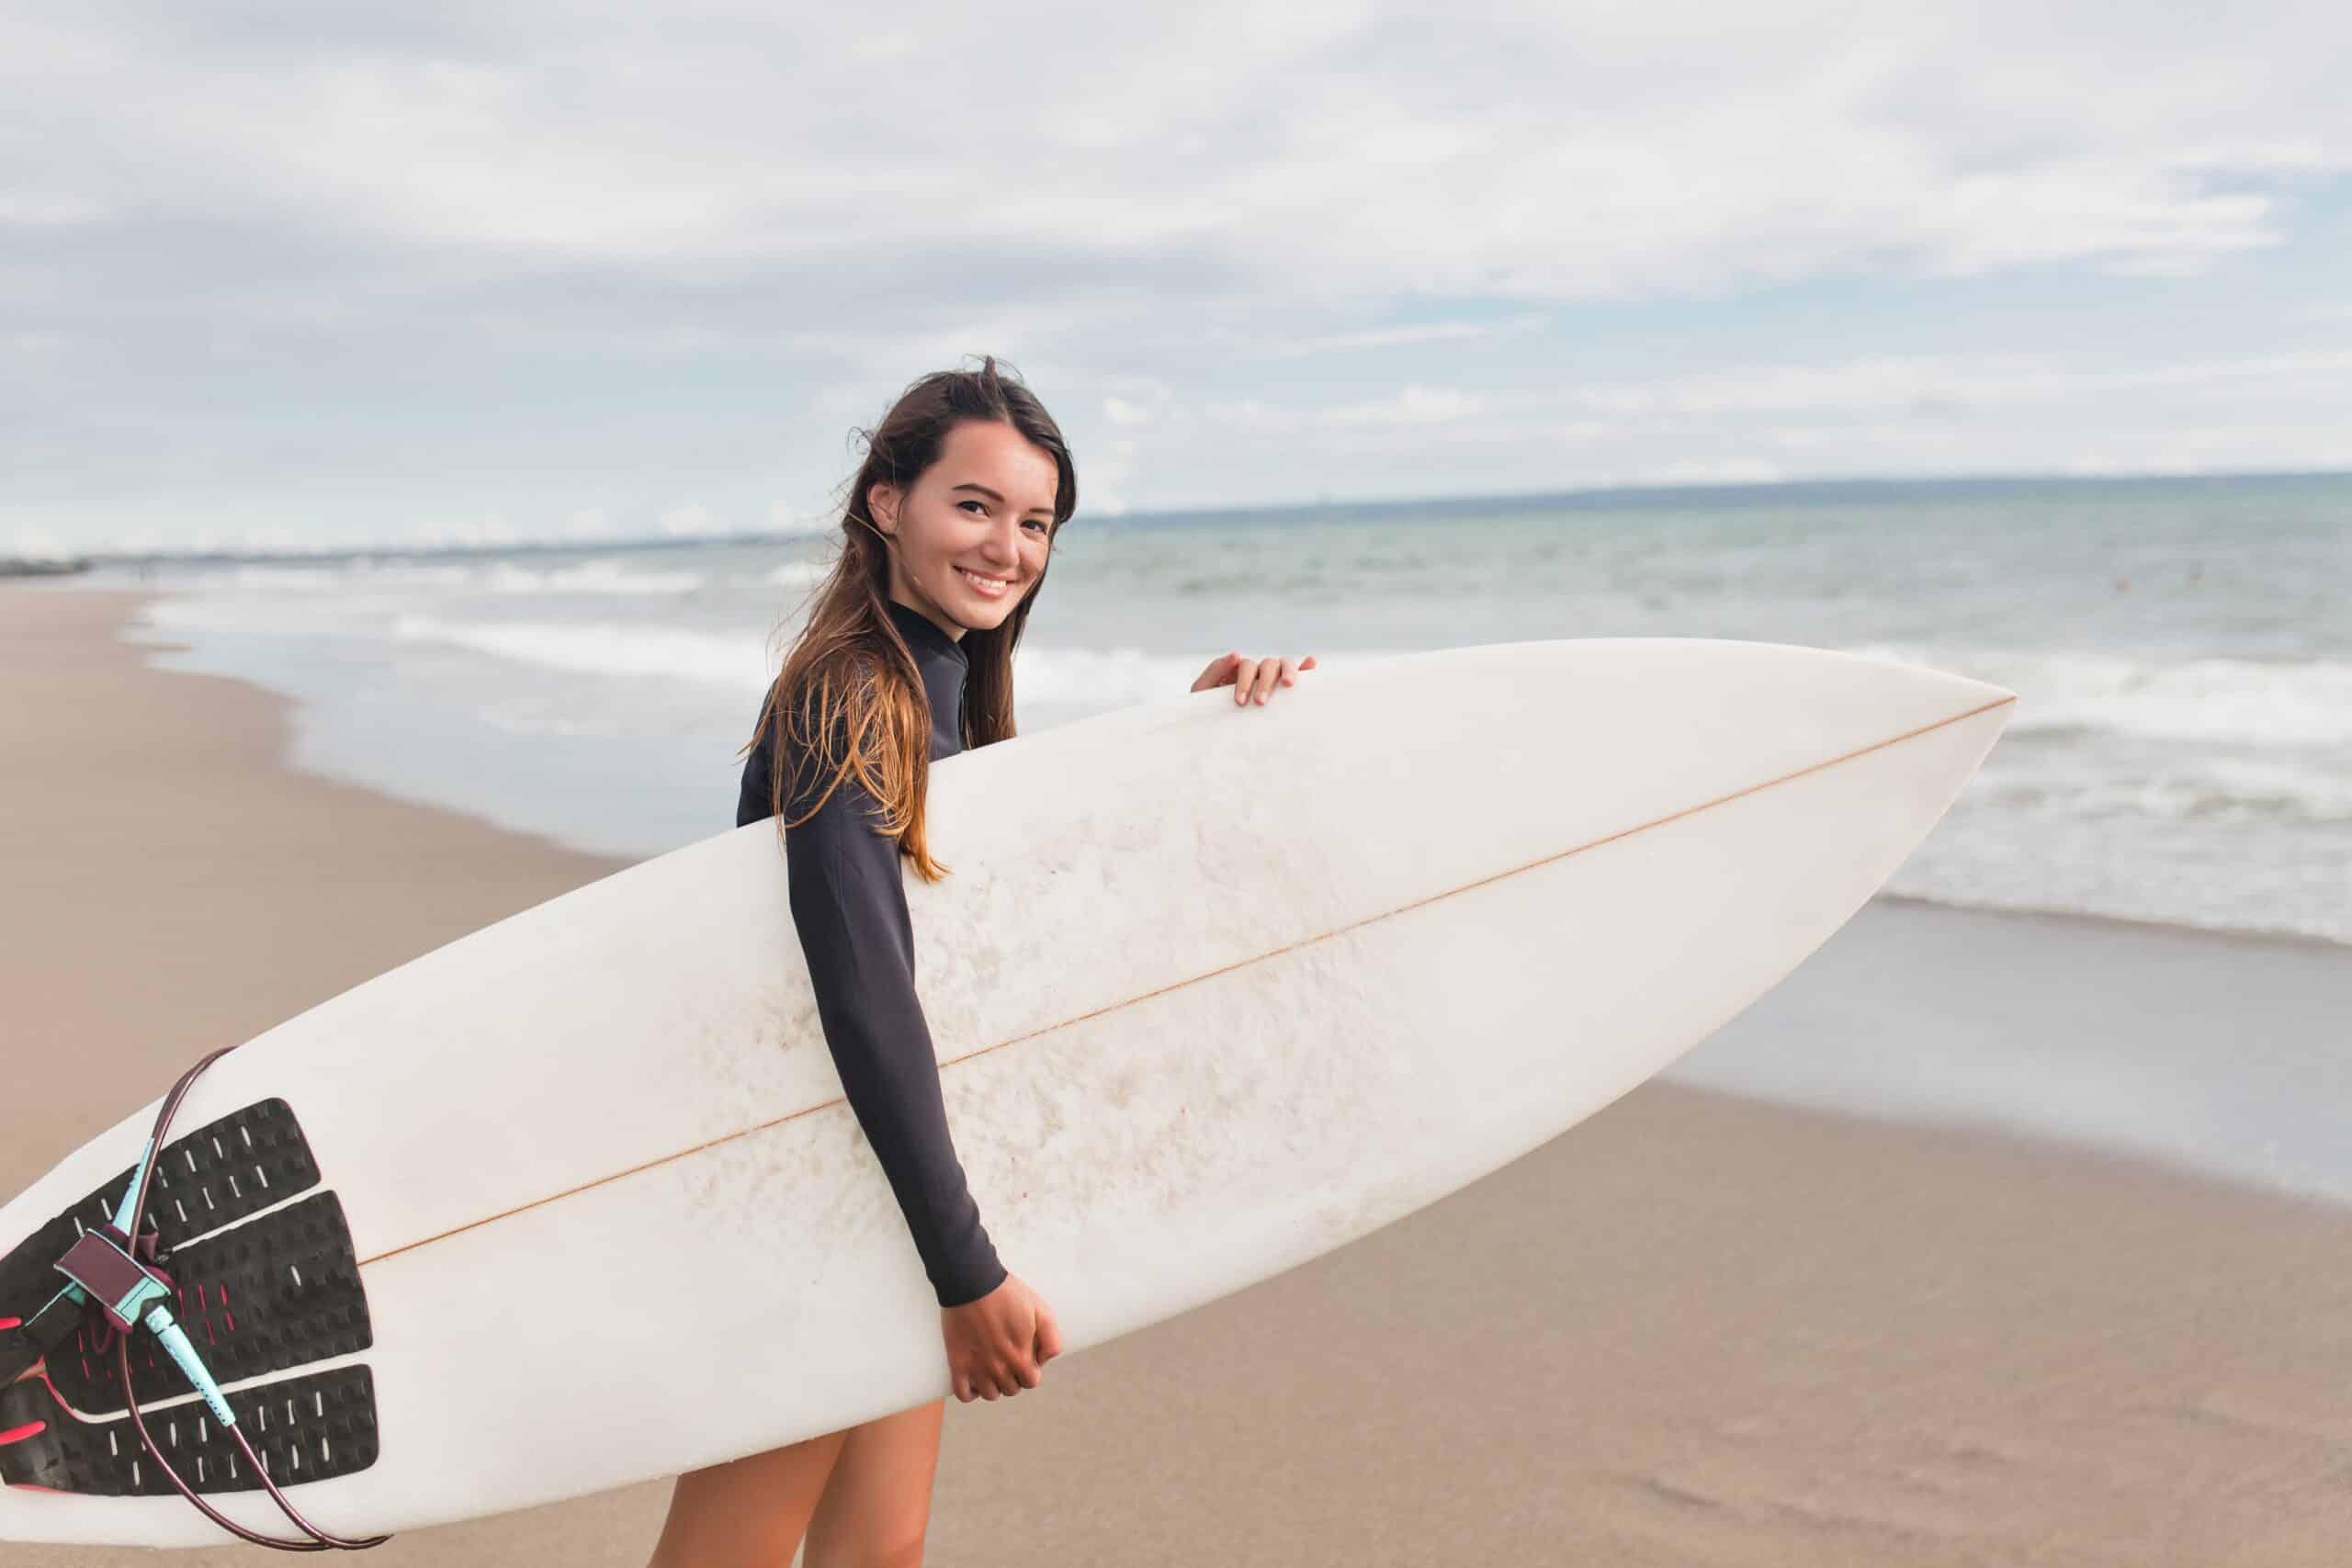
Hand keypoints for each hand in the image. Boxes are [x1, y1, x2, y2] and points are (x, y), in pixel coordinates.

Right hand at [941, 1272, 1061, 1401]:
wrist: (971, 1282)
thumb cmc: (1008, 1293)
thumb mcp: (1041, 1310)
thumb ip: (1051, 1340)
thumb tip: (1042, 1361)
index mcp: (1020, 1355)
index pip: (1031, 1381)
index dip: (1030, 1370)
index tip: (1024, 1356)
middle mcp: (999, 1367)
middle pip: (1011, 1389)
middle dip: (1014, 1377)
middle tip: (1008, 1358)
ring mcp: (977, 1367)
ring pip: (990, 1395)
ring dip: (994, 1385)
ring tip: (992, 1368)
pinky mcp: (957, 1363)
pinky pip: (964, 1394)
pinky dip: (971, 1392)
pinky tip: (975, 1379)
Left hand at [1191, 650, 1317, 704]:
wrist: (1213, 737)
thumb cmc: (1206, 713)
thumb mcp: (1202, 691)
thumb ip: (1214, 671)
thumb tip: (1236, 653)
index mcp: (1238, 671)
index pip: (1247, 666)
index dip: (1245, 680)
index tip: (1240, 702)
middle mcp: (1258, 673)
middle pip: (1267, 665)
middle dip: (1265, 681)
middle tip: (1260, 702)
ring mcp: (1272, 681)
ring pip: (1283, 666)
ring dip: (1287, 671)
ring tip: (1288, 684)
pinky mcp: (1285, 693)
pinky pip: (1298, 674)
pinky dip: (1305, 667)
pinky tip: (1311, 663)